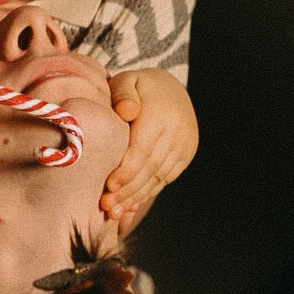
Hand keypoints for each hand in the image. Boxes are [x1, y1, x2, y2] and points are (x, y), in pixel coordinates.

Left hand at [101, 69, 197, 229]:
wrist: (172, 89)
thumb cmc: (138, 88)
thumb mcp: (127, 81)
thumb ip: (123, 93)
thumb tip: (127, 110)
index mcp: (161, 113)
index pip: (142, 150)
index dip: (126, 171)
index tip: (108, 187)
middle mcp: (177, 131)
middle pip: (150, 168)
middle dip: (127, 191)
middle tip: (107, 207)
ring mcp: (185, 145)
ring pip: (158, 177)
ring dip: (136, 196)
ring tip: (114, 212)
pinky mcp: (186, 155)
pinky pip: (165, 178)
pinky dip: (147, 192)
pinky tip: (131, 204)